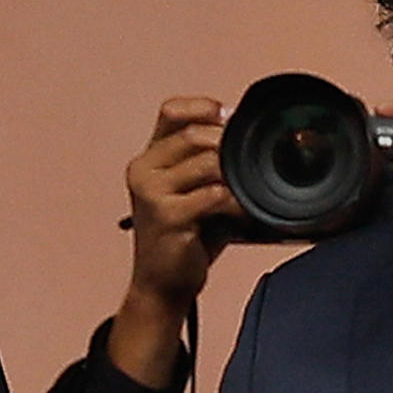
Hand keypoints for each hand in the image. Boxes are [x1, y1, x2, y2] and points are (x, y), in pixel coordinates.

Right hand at [108, 97, 240, 387]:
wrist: (163, 285)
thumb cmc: (185, 236)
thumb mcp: (193, 191)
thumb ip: (210, 163)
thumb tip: (248, 138)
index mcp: (149, 158)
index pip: (171, 111)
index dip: (203, 107)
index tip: (229, 118)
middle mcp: (144, 170)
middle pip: (194, 134)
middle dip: (229, 144)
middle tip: (249, 162)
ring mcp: (152, 193)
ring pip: (208, 162)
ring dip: (236, 176)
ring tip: (249, 191)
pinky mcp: (166, 216)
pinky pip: (213, 195)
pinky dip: (237, 201)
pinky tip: (245, 212)